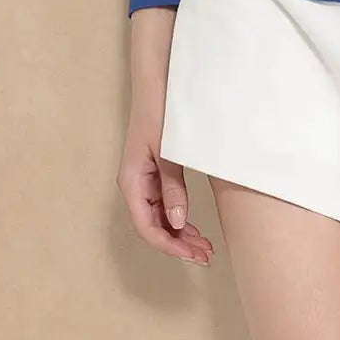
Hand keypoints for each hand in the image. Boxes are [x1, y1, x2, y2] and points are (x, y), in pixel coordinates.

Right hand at [118, 9, 213, 264]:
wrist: (158, 82)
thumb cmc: (161, 113)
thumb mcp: (169, 153)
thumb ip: (173, 187)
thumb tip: (179, 223)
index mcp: (131, 181)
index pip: (147, 227)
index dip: (170, 246)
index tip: (194, 254)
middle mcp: (135, 185)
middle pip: (153, 227)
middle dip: (179, 245)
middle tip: (207, 256)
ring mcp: (144, 181)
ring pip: (160, 219)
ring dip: (181, 235)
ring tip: (205, 247)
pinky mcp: (155, 174)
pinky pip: (164, 206)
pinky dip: (180, 219)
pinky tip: (195, 227)